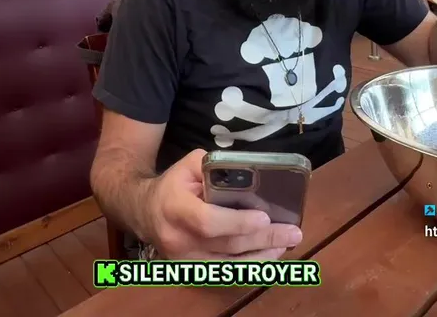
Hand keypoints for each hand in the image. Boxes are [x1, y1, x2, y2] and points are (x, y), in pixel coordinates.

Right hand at [145, 149, 301, 259]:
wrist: (143, 211)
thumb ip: (214, 166)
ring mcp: (184, 260)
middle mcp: (178, 239)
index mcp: (175, 208)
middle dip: (262, 239)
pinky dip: (250, 266)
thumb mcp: (188, 165)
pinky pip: (225, 273)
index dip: (237, 223)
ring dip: (262, 256)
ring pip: (229, 264)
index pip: (207, 221)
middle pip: (225, 245)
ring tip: (287, 244)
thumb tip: (248, 172)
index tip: (264, 218)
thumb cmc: (173, 185)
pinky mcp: (191, 271)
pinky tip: (270, 256)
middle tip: (293, 233)